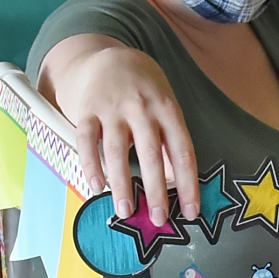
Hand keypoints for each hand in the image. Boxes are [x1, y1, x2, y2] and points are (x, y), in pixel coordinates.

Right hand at [41, 38, 197, 225]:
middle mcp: (142, 109)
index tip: (191, 212)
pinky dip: (90, 164)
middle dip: (155, 190)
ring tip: (126, 211)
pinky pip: (87, 141)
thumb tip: (173, 182)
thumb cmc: (146, 92)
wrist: (111, 58)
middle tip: (159, 220)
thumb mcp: (166, 109)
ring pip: (117, 151)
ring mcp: (113, 109)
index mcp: (168, 110)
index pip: (183, 152)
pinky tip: (96, 186)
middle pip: (151, 154)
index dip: (188, 184)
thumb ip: (169, 142)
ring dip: (121, 184)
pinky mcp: (87, 110)